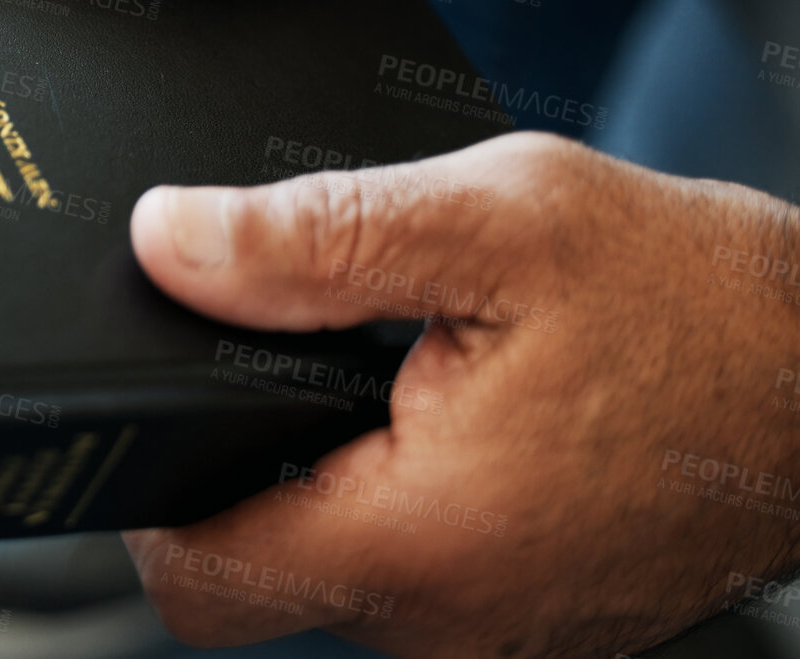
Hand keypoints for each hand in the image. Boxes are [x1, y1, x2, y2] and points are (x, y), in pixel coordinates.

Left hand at [122, 132, 799, 657]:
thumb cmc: (696, 302)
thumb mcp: (495, 222)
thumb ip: (314, 239)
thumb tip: (170, 241)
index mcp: (420, 543)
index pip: (195, 577)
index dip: (144, 488)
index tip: (151, 396)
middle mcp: (446, 623)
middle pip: (246, 574)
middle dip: (226, 466)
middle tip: (265, 357)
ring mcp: (486, 634)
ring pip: (319, 571)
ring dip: (309, 472)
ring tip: (361, 371)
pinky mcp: (515, 617)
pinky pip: (397, 572)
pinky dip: (380, 495)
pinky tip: (419, 410)